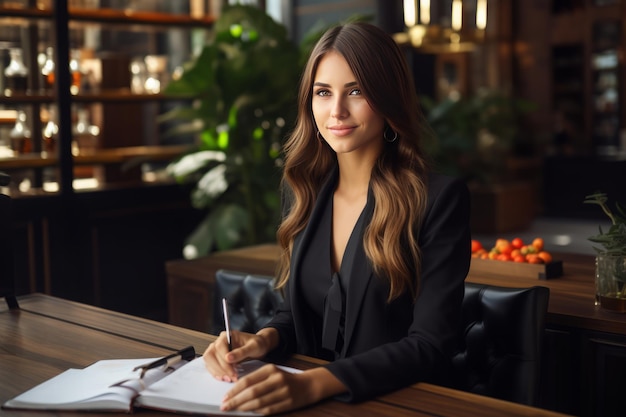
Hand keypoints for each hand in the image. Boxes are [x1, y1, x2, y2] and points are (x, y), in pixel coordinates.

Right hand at [203, 328, 277, 381]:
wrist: (259, 347)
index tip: (233, 371)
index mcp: (227, 335)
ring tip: (230, 379)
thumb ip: (241, 352)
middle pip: (210, 354)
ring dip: (217, 372)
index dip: (224, 361)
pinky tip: (225, 378)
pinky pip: (211, 366)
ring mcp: (217, 350)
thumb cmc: (257, 344)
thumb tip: (228, 358)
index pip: (219, 347)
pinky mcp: (217, 358)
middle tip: (232, 377)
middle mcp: (219, 341)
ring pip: (208, 361)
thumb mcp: (254, 347)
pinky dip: (217, 373)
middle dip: (220, 368)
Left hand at [221, 365, 344, 414]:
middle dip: (236, 400)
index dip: (234, 390)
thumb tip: (236, 391)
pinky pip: (268, 410)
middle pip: (252, 392)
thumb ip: (256, 379)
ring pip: (259, 402)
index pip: (248, 380)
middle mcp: (277, 379)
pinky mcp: (287, 403)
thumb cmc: (285, 379)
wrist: (308, 385)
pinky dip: (256, 412)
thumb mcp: (271, 373)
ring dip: (244, 408)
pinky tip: (248, 413)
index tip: (225, 397)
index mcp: (271, 369)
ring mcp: (283, 392)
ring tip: (234, 410)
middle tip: (225, 406)